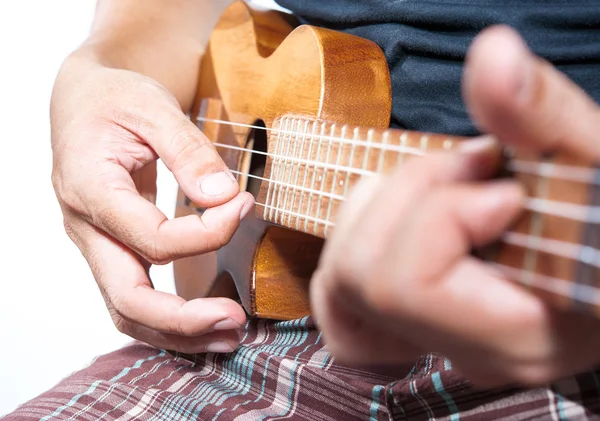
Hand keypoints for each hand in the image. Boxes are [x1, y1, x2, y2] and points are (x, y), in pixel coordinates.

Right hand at [51, 51, 253, 353]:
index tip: (243, 206)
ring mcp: (96, 243)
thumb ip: (188, 151)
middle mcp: (86, 227)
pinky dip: (169, 316)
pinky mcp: (112, 248)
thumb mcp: (152, 107)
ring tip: (228, 336)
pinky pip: (134, 296)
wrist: (82, 102)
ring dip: (178, 332)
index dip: (207, 233)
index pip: (153, 238)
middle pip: (128, 299)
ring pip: (128, 311)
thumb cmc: (113, 99)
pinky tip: (203, 321)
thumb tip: (224, 197)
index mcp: (89, 190)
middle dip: (185, 320)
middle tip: (237, 321)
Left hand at [310, 26, 599, 386]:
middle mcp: (466, 356)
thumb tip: (492, 53)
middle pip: (360, 278)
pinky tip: (413, 214)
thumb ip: (542, 116)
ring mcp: (438, 345)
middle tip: (472, 169)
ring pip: (340, 282)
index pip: (407, 286)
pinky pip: (343, 293)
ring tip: (446, 186)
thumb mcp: (594, 160)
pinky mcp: (419, 327)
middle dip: (408, 196)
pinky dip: (363, 236)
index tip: (503, 186)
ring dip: (383, 209)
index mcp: (518, 336)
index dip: (442, 213)